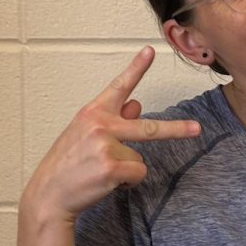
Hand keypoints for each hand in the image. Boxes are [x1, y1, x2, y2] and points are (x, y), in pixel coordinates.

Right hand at [22, 46, 200, 222]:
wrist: (48, 194)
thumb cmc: (67, 164)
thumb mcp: (84, 134)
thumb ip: (112, 119)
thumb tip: (137, 105)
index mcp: (92, 113)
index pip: (119, 86)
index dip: (136, 68)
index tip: (150, 51)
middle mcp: (100, 125)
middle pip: (149, 127)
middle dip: (176, 129)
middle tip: (196, 128)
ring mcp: (106, 146)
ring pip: (139, 158)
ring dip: (127, 169)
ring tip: (101, 172)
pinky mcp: (111, 168)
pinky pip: (137, 174)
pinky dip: (127, 182)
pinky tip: (105, 183)